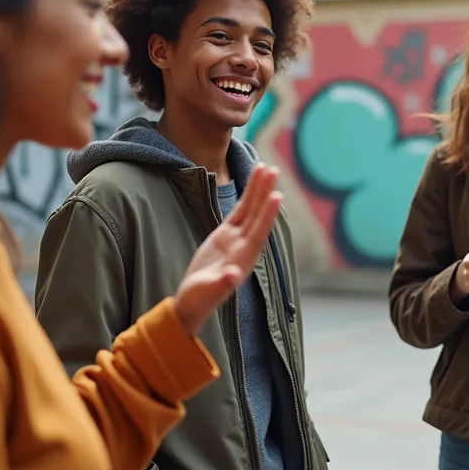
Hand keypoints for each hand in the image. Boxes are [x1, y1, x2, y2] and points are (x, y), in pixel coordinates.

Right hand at [173, 163, 283, 332]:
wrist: (192, 302)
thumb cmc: (199, 300)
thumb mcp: (207, 292)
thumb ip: (221, 284)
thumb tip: (232, 276)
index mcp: (243, 260)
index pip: (258, 233)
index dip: (267, 215)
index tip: (277, 195)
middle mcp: (244, 247)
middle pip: (257, 216)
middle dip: (265, 193)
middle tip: (273, 169)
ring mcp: (236, 240)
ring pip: (250, 210)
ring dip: (258, 190)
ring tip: (265, 167)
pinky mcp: (225, 236)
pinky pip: (239, 212)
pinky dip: (247, 197)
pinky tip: (254, 181)